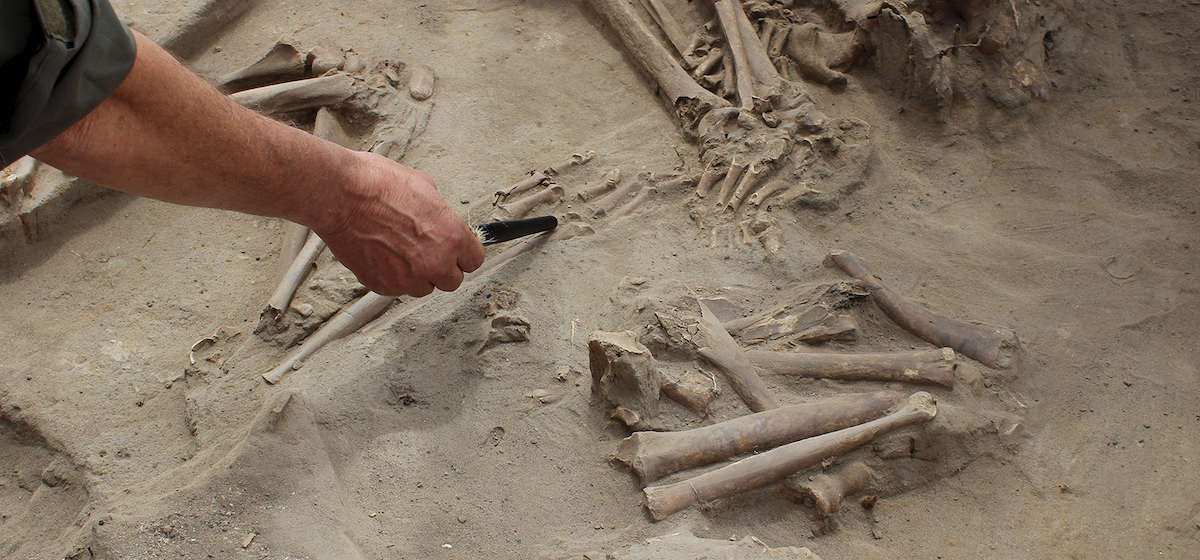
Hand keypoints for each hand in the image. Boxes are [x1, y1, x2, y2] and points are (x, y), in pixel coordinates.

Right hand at [315, 151, 484, 296]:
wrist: (340, 195)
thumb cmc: (377, 185)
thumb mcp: (424, 187)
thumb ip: (439, 214)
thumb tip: (440, 220)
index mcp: (451, 236)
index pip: (474, 261)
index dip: (464, 255)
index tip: (457, 253)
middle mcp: (434, 262)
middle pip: (452, 281)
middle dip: (443, 268)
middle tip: (428, 253)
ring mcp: (408, 278)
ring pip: (424, 288)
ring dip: (417, 275)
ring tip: (400, 252)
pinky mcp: (383, 285)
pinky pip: (396, 289)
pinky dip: (392, 277)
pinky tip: (382, 255)